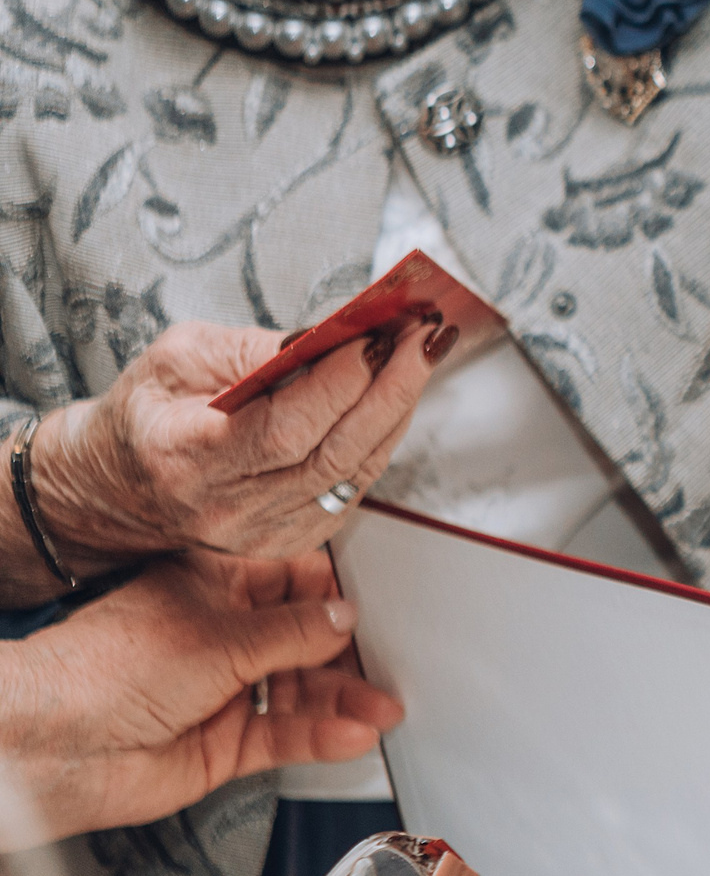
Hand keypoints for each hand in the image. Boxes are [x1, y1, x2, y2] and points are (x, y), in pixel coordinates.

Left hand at [0, 551, 401, 845]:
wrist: (52, 748)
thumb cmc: (102, 670)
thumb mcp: (219, 633)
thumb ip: (292, 629)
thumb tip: (345, 615)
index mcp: (212, 586)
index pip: (291, 577)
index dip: (335, 586)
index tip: (380, 593)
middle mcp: (221, 636)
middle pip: (304, 639)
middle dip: (349, 651)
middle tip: (391, 660)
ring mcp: (223, 692)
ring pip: (300, 691)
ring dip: (343, 700)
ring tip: (381, 707)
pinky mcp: (224, 744)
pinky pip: (285, 736)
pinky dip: (320, 735)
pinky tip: (351, 732)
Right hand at [30, 315, 447, 574]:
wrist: (120, 484)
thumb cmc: (149, 411)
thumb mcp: (178, 357)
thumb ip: (252, 348)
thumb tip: (330, 336)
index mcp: (184, 456)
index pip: (283, 427)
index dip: (340, 382)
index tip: (376, 335)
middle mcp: (224, 507)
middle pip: (331, 453)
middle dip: (390, 388)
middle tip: (422, 337)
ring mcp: (259, 532)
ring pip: (351, 472)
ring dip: (397, 408)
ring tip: (420, 355)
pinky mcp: (288, 540)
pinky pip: (352, 488)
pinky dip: (382, 439)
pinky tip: (396, 397)